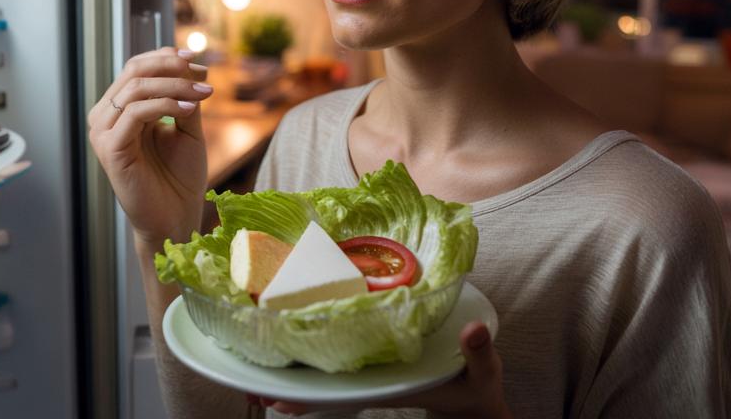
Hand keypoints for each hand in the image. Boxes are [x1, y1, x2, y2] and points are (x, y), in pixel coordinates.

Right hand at [87, 47, 213, 247]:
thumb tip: (188, 67)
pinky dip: (165, 105)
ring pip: (135, 89)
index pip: (136, 68)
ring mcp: (103, 133)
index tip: (199, 60)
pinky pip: (135, 113)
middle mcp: (106, 117)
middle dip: (172, 68)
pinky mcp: (109, 149)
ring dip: (174, 86)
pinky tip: (188, 110)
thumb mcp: (187, 128)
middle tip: (203, 74)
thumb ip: (183, 98)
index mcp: (120, 110)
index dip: (166, 58)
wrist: (175, 216)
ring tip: (203, 94)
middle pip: (134, 72)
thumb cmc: (179, 177)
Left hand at [256, 321, 508, 417]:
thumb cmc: (477, 391)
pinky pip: (339, 362)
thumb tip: (473, 330)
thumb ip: (479, 353)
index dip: (308, 397)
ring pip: (326, 376)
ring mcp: (373, 374)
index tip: (274, 398)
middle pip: (323, 387)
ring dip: (294, 370)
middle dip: (287, 385)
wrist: (477, 401)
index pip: (342, 395)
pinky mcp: (376, 364)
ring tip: (252, 369)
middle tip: (246, 381)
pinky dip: (315, 353)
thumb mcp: (483, 375)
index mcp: (391, 387)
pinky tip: (292, 343)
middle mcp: (374, 382)